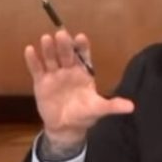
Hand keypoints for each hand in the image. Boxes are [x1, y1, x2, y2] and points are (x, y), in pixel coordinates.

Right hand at [24, 29, 133, 147]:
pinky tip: (30, 49)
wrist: (65, 127)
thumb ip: (113, 106)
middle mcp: (69, 70)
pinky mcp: (41, 82)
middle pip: (66, 54)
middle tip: (62, 34)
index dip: (82, 47)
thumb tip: (132, 107)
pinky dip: (33, 60)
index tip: (81, 37)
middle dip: (65, 45)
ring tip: (46, 38)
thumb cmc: (84, 114)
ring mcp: (54, 75)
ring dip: (49, 49)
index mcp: (84, 73)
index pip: (83, 57)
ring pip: (51, 58)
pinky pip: (37, 69)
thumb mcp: (99, 109)